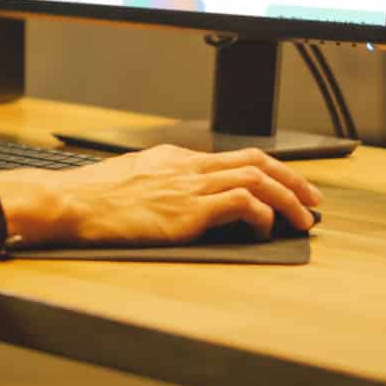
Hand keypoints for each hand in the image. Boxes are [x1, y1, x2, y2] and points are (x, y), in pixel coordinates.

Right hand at [0, 145, 321, 245]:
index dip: (269, 170)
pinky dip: (261, 213)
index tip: (287, 185)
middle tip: (312, 199)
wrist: (72, 203)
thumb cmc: (93, 200)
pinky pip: (240, 203)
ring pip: (256, 180)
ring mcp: (189, 186)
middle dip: (292, 179)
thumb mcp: (134, 180)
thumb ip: (163, 185)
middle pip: (255, 162)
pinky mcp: (188, 210)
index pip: (235, 157)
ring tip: (303, 218)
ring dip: (287, 198)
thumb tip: (183, 202)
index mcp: (176, 158)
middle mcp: (188, 166)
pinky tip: (265, 228)